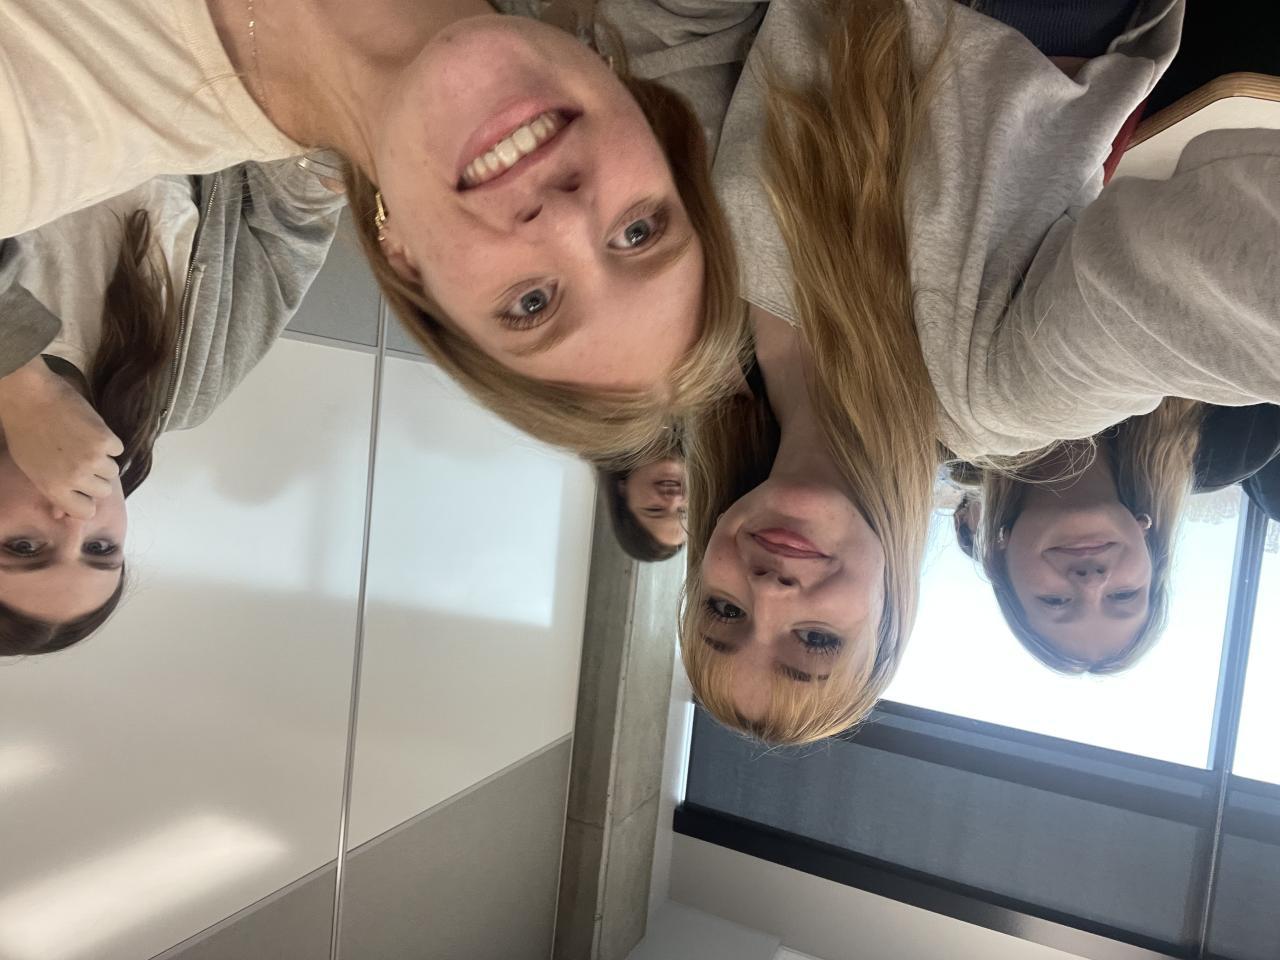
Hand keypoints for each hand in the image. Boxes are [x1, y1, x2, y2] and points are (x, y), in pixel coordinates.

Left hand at [0, 359, 123, 519]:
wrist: (29, 397)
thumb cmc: (25, 432)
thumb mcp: (31, 469)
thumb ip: (52, 491)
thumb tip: (61, 514)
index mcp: (54, 488)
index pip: (85, 512)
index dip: (86, 499)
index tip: (83, 489)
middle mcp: (75, 478)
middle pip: (104, 491)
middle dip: (97, 478)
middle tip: (84, 461)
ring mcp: (93, 459)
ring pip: (113, 471)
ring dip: (105, 459)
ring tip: (87, 443)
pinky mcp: (106, 440)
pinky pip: (118, 449)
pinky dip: (109, 441)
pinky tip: (91, 430)